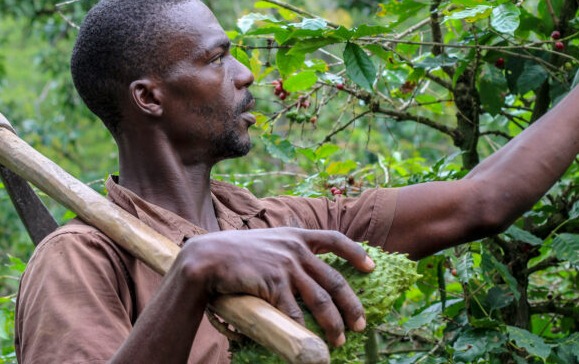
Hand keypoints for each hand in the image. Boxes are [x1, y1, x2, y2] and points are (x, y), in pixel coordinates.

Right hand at [176, 228, 373, 346]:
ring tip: (339, 340)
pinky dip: (305, 330)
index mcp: (295, 235)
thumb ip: (284, 253)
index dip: (356, 253)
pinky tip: (311, 342)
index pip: (335, 239)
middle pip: (334, 279)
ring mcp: (286, 265)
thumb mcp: (265, 243)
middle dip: (351, 305)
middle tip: (360, 324)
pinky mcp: (273, 283)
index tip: (371, 267)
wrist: (207, 257)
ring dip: (333, 323)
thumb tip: (301, 275)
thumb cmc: (233, 253)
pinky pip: (295, 312)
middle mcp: (295, 249)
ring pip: (320, 299)